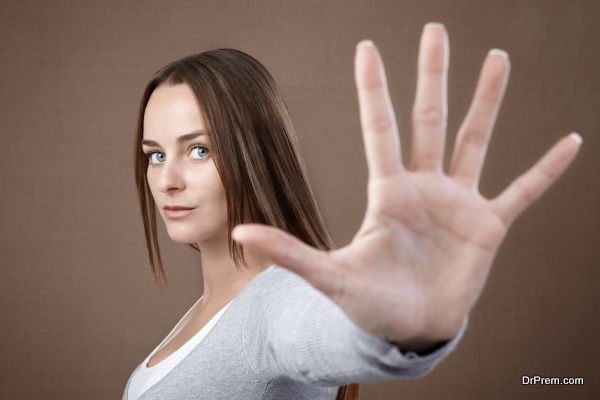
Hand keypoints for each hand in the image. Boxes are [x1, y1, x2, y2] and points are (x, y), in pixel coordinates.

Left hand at [231, 23, 581, 348]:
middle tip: (436, 29)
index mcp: (388, 192)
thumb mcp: (329, 275)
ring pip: (476, 139)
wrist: (407, 330)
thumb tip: (242, 231)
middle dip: (432, 74)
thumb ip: (289, 251)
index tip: (367, 48)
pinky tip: (570, 142)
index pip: (379, 128)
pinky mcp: (489, 227)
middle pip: (428, 119)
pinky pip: (523, 191)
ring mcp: (459, 203)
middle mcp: (424, 187)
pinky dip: (545, 170)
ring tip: (498, 58)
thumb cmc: (368, 303)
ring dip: (488, 100)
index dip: (374, 88)